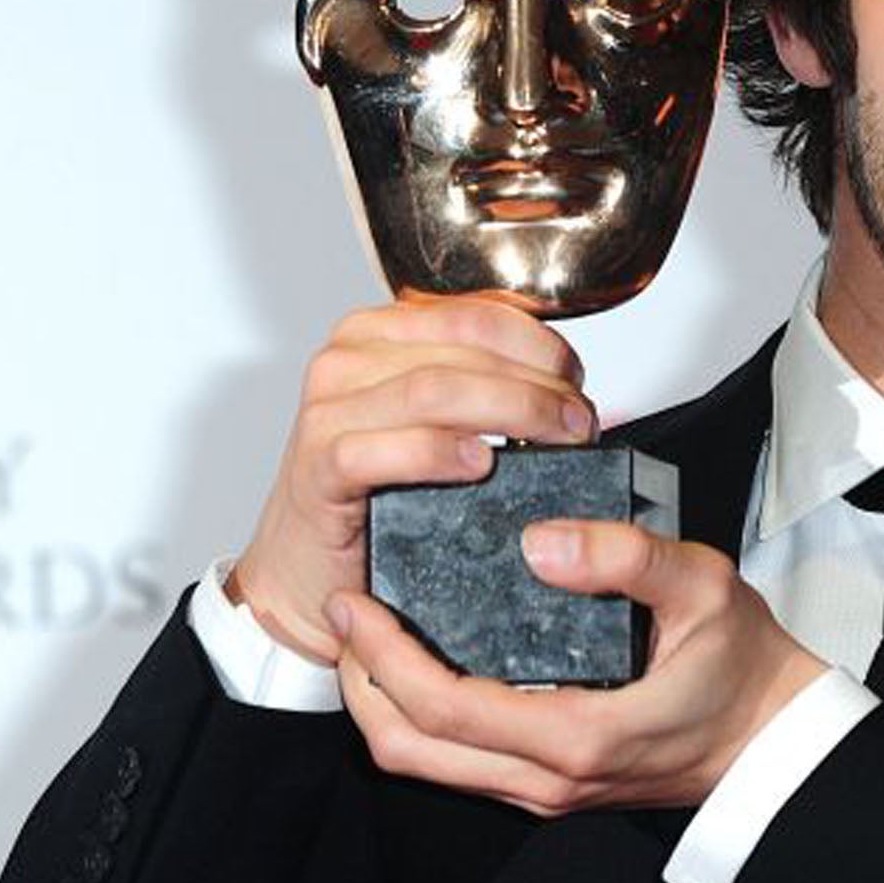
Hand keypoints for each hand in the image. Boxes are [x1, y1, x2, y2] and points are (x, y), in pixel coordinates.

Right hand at [232, 297, 593, 664]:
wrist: (304, 568)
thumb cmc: (371, 493)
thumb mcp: (430, 423)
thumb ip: (479, 387)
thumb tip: (564, 387)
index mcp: (377, 335)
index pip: (475, 314)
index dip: (538, 343)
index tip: (575, 379)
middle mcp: (347, 361)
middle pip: (464, 351)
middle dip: (537, 384)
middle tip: (578, 421)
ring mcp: (327, 411)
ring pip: (434, 390)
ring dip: (509, 411)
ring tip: (553, 440)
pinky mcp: (318, 464)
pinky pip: (382, 449)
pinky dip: (438, 453)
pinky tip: (480, 465)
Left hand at [330, 520, 828, 813]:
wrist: (773, 733)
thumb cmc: (743, 666)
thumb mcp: (702, 585)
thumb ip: (625, 556)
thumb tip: (546, 541)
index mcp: (577, 734)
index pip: (442, 707)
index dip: (385, 655)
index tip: (359, 601)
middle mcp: (549, 775)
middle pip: (411, 749)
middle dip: (361, 680)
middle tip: (346, 612)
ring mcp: (545, 787)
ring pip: (427, 764)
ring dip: (384, 703)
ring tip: (370, 635)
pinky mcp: (548, 781)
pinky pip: (458, 762)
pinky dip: (421, 717)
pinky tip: (425, 663)